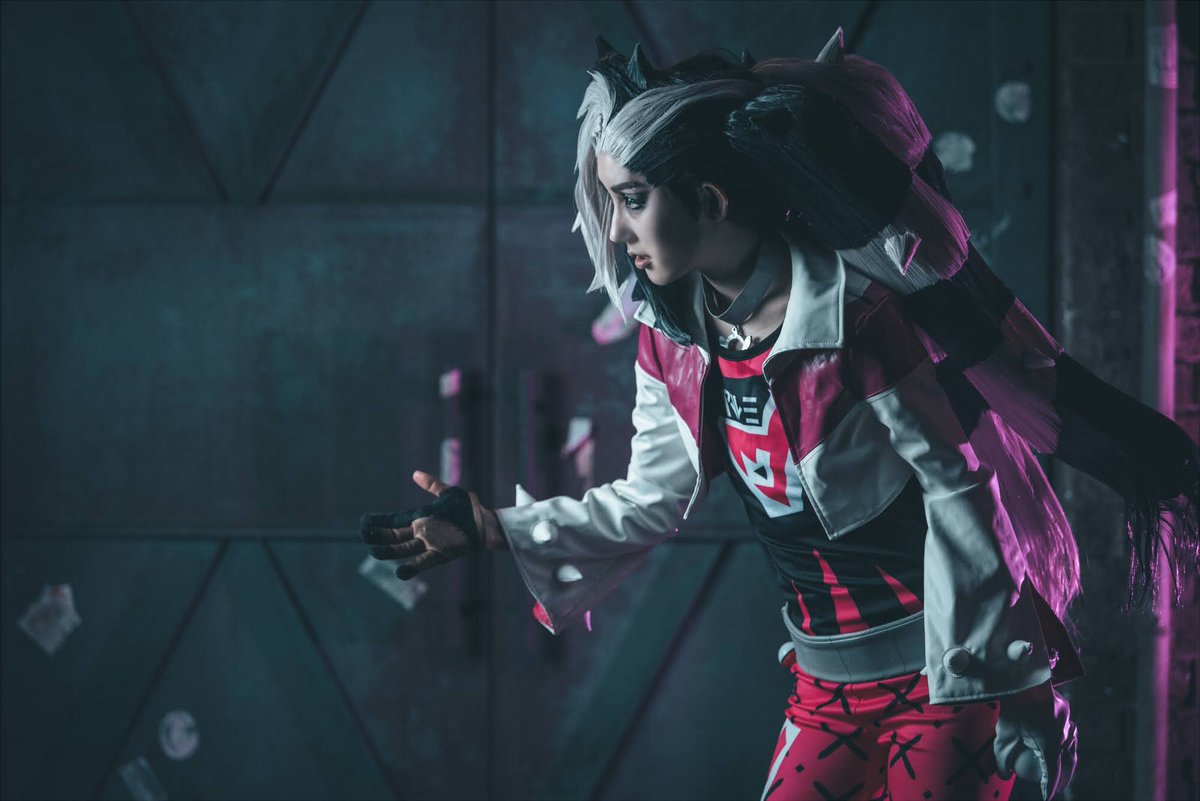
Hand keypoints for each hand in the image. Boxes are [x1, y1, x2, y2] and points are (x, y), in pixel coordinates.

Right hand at [360, 471, 504, 579]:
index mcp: (421, 517)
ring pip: (405, 549)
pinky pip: (424, 563)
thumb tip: (415, 474)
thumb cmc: (468, 508)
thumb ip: (432, 485)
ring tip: (374, 552)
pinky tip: (399, 572)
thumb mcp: (449, 494)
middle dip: (379, 536)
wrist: (486, 523)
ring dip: (390, 552)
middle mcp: (422, 532)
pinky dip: (412, 568)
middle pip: (396, 536)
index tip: (364, 521)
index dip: (380, 521)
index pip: (395, 520)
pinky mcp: (441, 554)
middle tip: (364, 535)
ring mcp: (430, 544)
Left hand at [994, 681, 1077, 800]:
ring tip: (1059, 767)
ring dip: (1066, 758)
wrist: (1020, 679)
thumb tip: (1004, 775)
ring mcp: (1067, 722)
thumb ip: (1003, 758)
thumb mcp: (1003, 736)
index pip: (1052, 773)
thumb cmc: (1010, 708)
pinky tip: (1056, 742)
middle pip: (1067, 762)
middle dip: (1063, 777)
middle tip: (1056, 786)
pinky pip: (1067, 730)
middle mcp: (1063, 735)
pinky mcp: (1065, 711)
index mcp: (1050, 744)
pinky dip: (1063, 740)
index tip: (1046, 797)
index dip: (1049, 787)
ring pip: (1070, 745)